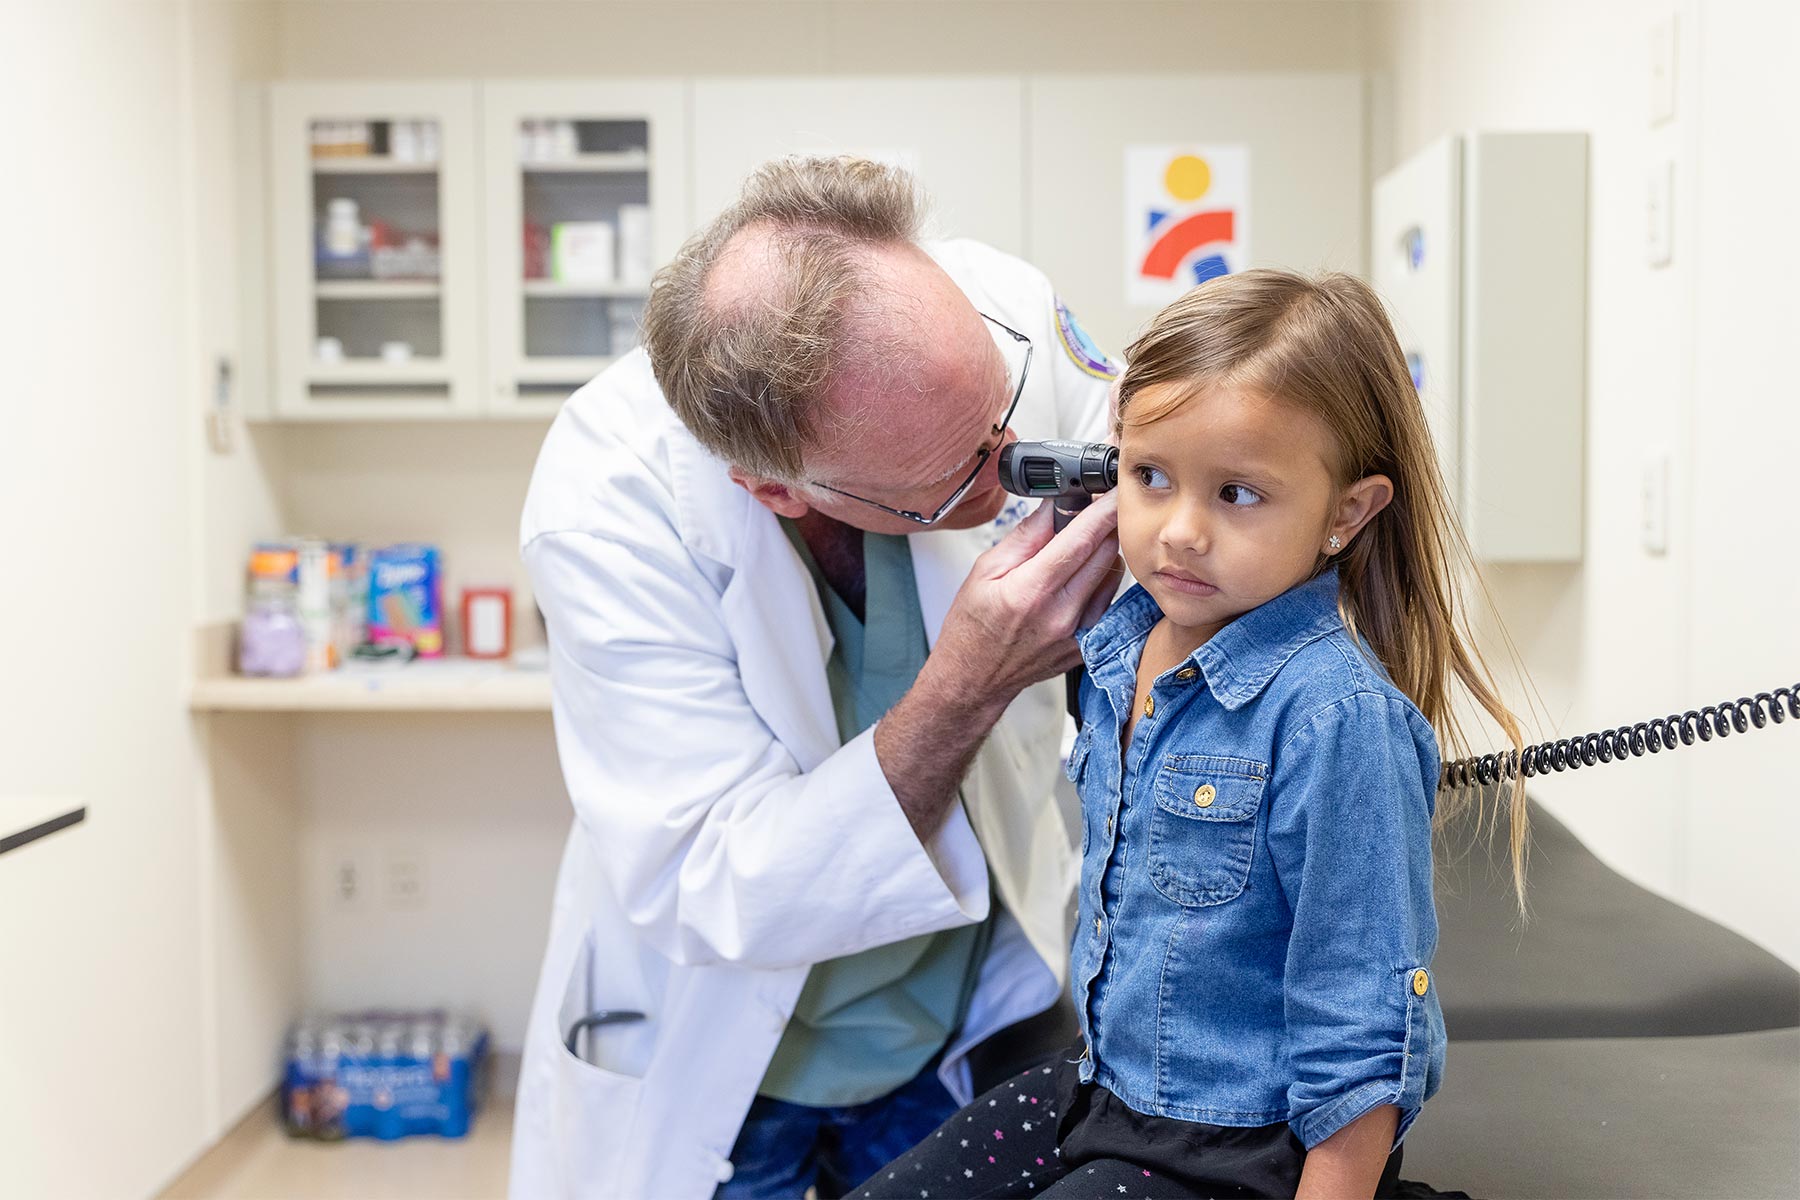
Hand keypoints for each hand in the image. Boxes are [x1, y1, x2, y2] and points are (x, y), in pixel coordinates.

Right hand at [873, 493, 1118, 839]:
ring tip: (1075, 553)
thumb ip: (1026, 537)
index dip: (1102, 511)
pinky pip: (1109, 600)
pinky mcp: (1087, 645)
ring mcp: (1078, 633)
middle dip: (1102, 527)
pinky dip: (1100, 582)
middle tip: (1088, 515)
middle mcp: (1060, 614)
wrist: (973, 679)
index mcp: (1030, 591)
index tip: (1113, 491)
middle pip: (1105, 554)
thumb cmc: (972, 626)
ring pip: (1112, 576)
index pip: (1081, 541)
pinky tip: (1077, 581)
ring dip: (1102, 555)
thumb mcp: (985, 571)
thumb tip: (1055, 505)